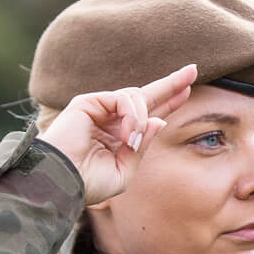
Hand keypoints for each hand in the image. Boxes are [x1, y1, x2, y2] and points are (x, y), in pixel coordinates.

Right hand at [39, 65, 195, 204]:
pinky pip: (122, 98)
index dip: (168, 102)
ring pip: (136, 97)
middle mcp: (110, 119)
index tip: (188, 90)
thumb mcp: (124, 170)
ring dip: (142, 119)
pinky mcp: (89, 101)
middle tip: (193, 70)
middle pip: (146, 95)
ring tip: (132, 140)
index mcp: (118, 135)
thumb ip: (142, 146)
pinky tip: (126, 134)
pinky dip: (131, 115)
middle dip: (170, 84)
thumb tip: (160, 120)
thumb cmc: (88, 183)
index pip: (148, 114)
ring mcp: (99, 108)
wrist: (61, 182)